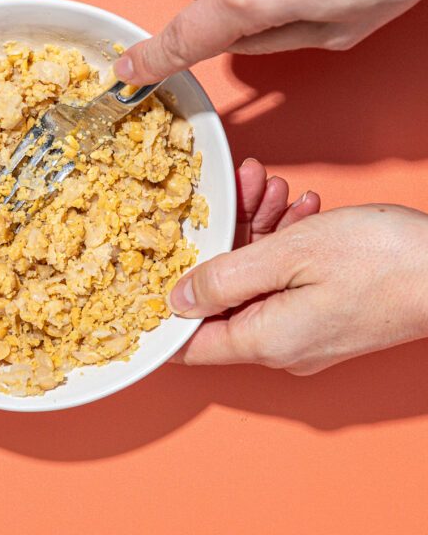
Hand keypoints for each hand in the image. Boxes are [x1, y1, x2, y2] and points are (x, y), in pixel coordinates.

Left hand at [170, 189, 427, 374]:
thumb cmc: (382, 260)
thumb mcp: (288, 255)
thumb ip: (223, 278)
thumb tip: (175, 301)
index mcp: (265, 340)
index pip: (189, 345)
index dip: (163, 311)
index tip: (151, 271)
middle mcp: (282, 348)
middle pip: (224, 300)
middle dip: (224, 241)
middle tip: (236, 191)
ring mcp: (307, 334)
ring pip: (258, 283)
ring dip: (258, 231)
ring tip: (270, 186)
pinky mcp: (328, 318)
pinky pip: (287, 284)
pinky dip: (285, 245)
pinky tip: (298, 209)